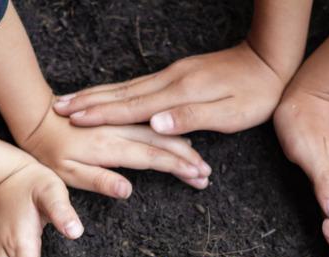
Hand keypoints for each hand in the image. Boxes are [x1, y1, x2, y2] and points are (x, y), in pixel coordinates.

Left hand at [19, 105, 209, 197]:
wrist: (35, 117)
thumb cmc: (48, 152)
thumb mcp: (67, 174)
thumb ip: (99, 181)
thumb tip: (128, 191)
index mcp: (109, 148)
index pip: (152, 157)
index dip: (178, 167)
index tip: (198, 177)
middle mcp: (119, 132)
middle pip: (163, 143)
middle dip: (188, 159)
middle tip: (207, 174)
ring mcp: (120, 124)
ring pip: (159, 133)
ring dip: (183, 147)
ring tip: (200, 163)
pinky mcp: (118, 120)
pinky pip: (149, 126)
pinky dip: (168, 135)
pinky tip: (181, 141)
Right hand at [53, 41, 288, 135]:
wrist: (270, 60)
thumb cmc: (255, 94)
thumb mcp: (228, 114)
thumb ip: (190, 118)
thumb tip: (155, 125)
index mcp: (179, 93)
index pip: (132, 107)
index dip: (102, 115)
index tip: (73, 119)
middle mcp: (170, 81)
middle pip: (121, 93)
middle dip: (89, 102)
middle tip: (58, 108)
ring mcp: (172, 75)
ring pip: (126, 86)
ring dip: (98, 95)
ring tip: (72, 101)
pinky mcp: (177, 75)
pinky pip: (137, 85)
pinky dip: (116, 91)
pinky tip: (107, 96)